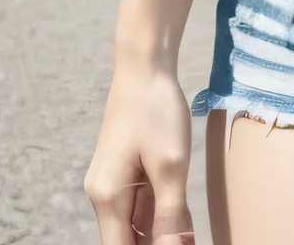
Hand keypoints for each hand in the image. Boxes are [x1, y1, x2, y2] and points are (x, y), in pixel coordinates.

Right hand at [84, 64, 194, 243]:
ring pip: (135, 223)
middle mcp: (103, 195)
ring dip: (160, 230)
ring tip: (190, 231)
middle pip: (127, 239)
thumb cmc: (157, 111)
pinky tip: (183, 214)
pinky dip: (159, 212)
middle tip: (189, 238)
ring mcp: (112, 182)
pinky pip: (140, 204)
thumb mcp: (171, 166)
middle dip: (157, 242)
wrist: (145, 66)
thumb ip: (171, 216)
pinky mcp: (123, 170)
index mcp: (108, 198)